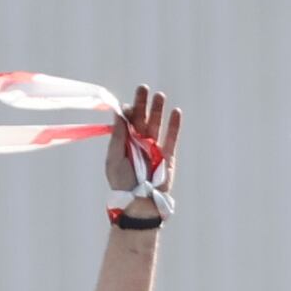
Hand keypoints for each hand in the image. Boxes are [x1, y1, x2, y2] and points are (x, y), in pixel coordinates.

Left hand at [106, 83, 185, 207]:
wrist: (138, 202)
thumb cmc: (122, 182)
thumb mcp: (114, 158)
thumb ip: (117, 136)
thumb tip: (117, 114)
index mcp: (125, 142)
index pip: (127, 121)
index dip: (128, 110)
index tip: (127, 105)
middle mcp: (140, 143)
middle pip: (142, 118)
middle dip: (142, 103)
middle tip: (143, 88)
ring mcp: (154, 148)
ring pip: (157, 124)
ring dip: (158, 110)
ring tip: (159, 95)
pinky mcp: (167, 156)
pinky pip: (172, 138)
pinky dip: (174, 125)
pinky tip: (176, 112)